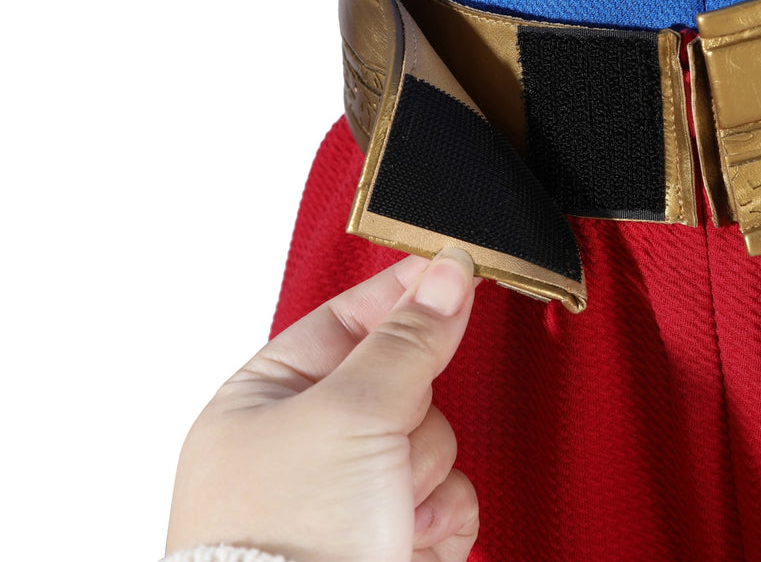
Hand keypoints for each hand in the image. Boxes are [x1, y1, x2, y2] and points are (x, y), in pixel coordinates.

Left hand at [166, 249, 480, 561]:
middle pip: (405, 382)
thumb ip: (407, 339)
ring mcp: (352, 494)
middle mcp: (308, 444)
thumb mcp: (348, 413)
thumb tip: (447, 271)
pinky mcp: (391, 537)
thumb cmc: (283, 541)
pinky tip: (410, 535)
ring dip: (425, 474)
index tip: (455, 265)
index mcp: (266, 399)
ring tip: (389, 505)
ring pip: (436, 441)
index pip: (347, 319)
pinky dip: (440, 517)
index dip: (403, 295)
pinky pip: (450, 497)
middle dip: (413, 415)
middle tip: (391, 436)